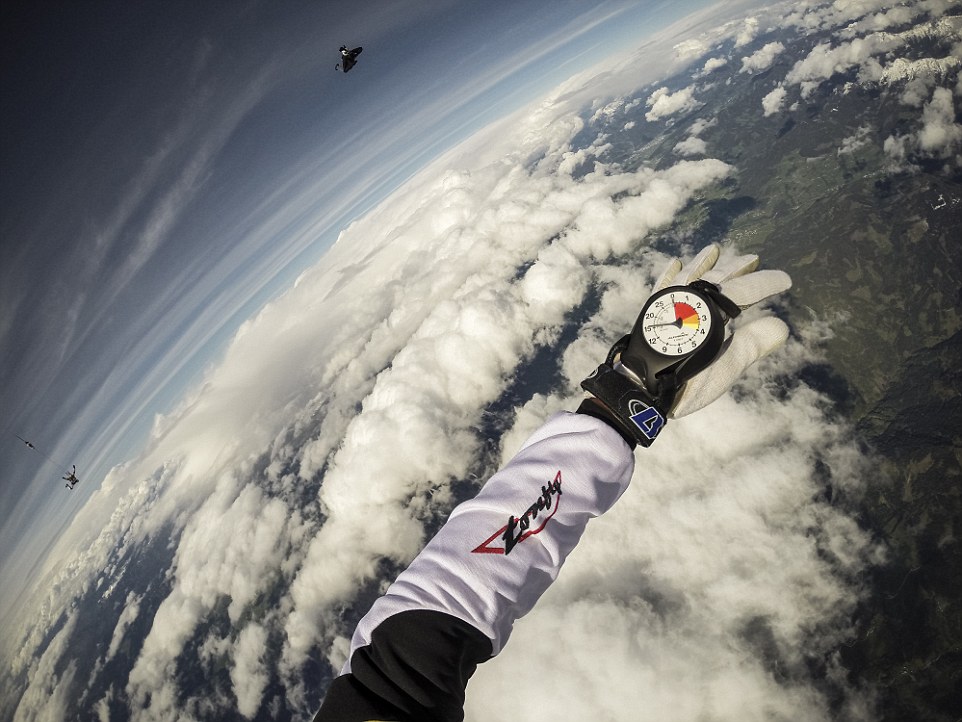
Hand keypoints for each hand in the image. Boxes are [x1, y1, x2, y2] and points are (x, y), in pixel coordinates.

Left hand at [651, 244, 791, 417]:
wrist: (644, 389)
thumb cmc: (688, 381)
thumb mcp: (727, 365)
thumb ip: (754, 343)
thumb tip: (782, 326)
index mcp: (713, 313)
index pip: (745, 290)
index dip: (766, 283)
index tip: (786, 279)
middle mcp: (691, 302)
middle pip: (717, 279)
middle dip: (737, 268)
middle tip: (752, 258)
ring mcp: (669, 304)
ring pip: (689, 276)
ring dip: (704, 263)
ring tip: (713, 250)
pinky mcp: (652, 311)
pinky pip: (662, 286)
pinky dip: (670, 273)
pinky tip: (674, 264)